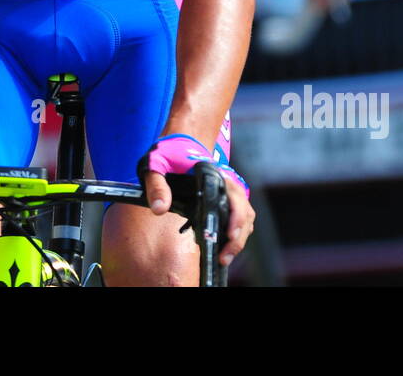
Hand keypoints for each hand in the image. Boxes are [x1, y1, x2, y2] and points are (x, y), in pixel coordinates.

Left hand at [139, 134, 256, 267]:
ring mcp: (229, 192)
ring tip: (224, 258)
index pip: (234, 197)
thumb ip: (157, 186)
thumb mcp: (156, 165)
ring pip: (245, 218)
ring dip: (239, 238)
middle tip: (223, 257)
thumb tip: (159, 209)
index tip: (229, 235)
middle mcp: (228, 183)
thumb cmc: (169, 154)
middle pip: (244, 212)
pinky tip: (223, 248)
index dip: (236, 217)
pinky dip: (236, 234)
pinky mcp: (226, 200)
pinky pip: (239, 219)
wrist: (179, 144)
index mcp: (215, 175)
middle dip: (238, 236)